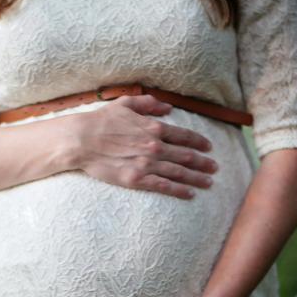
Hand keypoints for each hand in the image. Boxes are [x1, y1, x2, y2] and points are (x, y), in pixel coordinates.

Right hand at [62, 95, 218, 198]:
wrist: (81, 140)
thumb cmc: (100, 121)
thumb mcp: (125, 104)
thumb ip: (149, 103)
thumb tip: (168, 107)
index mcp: (153, 128)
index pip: (183, 136)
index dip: (199, 142)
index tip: (209, 147)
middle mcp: (155, 146)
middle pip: (186, 156)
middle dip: (203, 162)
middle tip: (215, 167)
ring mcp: (147, 164)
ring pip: (179, 172)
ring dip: (197, 178)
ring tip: (209, 182)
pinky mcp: (137, 180)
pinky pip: (164, 186)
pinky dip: (180, 190)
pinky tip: (190, 193)